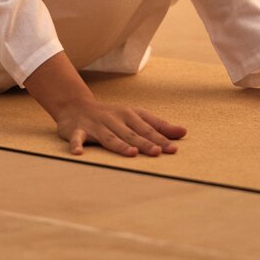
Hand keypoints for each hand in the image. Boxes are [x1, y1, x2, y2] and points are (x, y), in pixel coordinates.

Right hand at [56, 101, 187, 157]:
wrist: (76, 105)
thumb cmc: (112, 115)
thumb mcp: (135, 116)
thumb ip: (158, 126)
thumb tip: (183, 132)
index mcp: (129, 114)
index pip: (147, 128)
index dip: (160, 138)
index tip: (173, 149)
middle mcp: (114, 118)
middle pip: (131, 133)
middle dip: (144, 142)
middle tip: (157, 153)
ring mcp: (96, 124)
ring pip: (109, 137)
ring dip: (120, 145)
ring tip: (131, 153)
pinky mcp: (77, 130)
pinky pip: (77, 138)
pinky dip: (77, 145)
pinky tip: (79, 153)